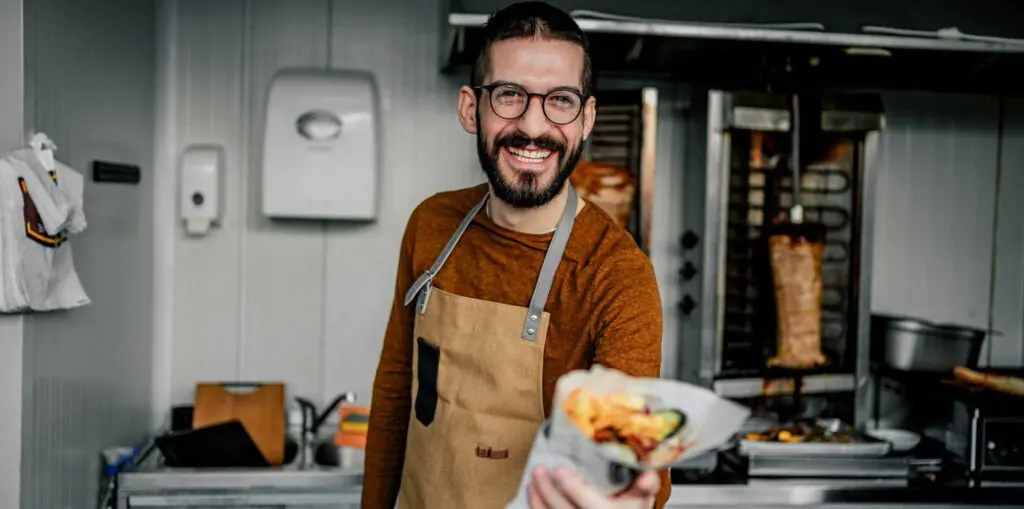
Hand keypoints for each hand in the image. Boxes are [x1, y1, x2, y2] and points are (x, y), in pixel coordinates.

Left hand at [527, 466, 658, 508]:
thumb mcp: (641, 498)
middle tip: (539, 470)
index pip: (590, 504)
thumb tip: (646, 474)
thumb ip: (645, 485)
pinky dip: (537, 507)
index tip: (560, 470)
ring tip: (533, 480)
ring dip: (538, 500)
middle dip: (549, 491)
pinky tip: (533, 494)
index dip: (573, 488)